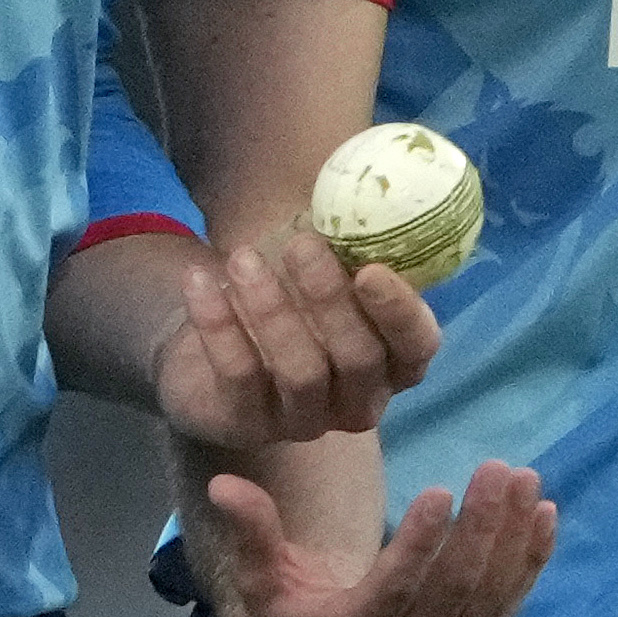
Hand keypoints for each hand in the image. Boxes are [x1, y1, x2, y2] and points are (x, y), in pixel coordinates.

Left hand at [151, 229, 443, 451]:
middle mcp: (359, 400)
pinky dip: (218, 324)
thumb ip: (355, 241)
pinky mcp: (248, 426)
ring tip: (242, 257)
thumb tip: (366, 190)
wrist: (217, 334)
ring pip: (300, 372)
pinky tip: (199, 278)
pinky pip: (238, 377)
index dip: (399, 312)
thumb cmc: (292, 290)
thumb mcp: (329, 262)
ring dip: (271, 309)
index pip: (417, 346)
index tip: (369, 269)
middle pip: (358, 359)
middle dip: (328, 299)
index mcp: (395, 361)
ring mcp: (304, 420)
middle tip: (299, 245)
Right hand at [200, 457, 553, 616]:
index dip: (421, 542)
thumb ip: (253, 534)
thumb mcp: (263, 585)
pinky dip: (529, 563)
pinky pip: (506, 606)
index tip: (441, 489)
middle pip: (454, 586)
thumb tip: (225, 481)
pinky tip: (544, 516)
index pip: (397, 587)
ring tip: (524, 480)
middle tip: (496, 468)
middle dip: (481, 525)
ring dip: (511, 536)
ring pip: (487, 594)